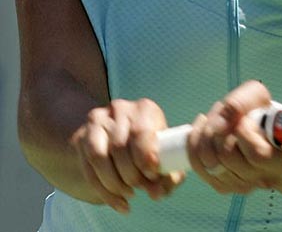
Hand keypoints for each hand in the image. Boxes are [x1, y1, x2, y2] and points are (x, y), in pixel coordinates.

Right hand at [71, 98, 184, 212]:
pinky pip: (89, 169)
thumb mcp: (164, 155)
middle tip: (143, 189)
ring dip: (116, 184)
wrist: (121, 140)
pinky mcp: (83, 137)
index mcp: (145, 109)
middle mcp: (120, 109)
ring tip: (130, 195)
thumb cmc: (150, 149)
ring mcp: (98, 121)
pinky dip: (104, 192)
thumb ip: (169, 174)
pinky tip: (120, 203)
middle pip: (120, 147)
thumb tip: (158, 192)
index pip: (140, 131)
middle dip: (132, 176)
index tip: (152, 176)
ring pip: (100, 157)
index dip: (145, 157)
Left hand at [187, 80, 281, 193]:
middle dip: (217, 128)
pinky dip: (195, 143)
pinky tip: (202, 128)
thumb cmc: (259, 110)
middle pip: (228, 157)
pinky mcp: (223, 187)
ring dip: (205, 133)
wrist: (255, 125)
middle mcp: (263, 179)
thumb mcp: (256, 96)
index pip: (257, 154)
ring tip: (214, 118)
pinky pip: (199, 167)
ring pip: (211, 162)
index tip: (241, 119)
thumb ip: (241, 104)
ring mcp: (243, 186)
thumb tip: (218, 125)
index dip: (242, 133)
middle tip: (222, 111)